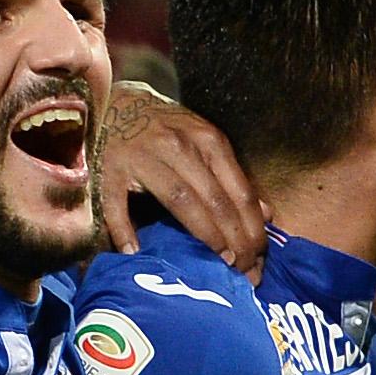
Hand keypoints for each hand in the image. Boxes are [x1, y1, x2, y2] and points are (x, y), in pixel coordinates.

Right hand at [93, 81, 266, 279]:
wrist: (114, 102)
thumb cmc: (165, 130)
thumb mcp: (204, 143)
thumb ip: (233, 178)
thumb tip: (266, 214)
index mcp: (207, 141)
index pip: (238, 192)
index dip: (252, 229)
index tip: (259, 258)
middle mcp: (179, 146)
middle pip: (215, 200)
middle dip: (235, 240)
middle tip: (245, 271)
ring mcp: (143, 157)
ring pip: (181, 201)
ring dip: (204, 236)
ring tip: (218, 264)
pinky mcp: (109, 169)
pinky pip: (117, 204)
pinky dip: (124, 229)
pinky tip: (136, 252)